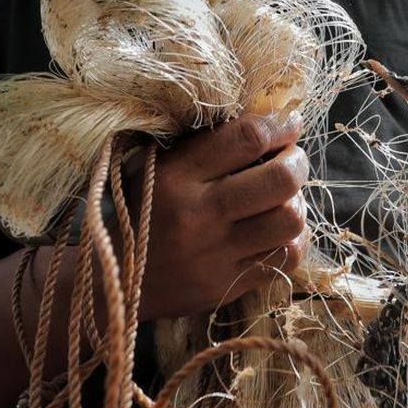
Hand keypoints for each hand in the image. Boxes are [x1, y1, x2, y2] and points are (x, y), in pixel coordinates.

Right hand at [133, 112, 309, 319]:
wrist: (110, 282)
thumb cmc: (138, 211)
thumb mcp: (156, 167)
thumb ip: (204, 146)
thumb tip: (268, 122)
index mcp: (174, 176)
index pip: (246, 138)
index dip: (280, 124)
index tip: (290, 122)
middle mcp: (198, 215)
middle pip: (280, 179)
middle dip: (297, 162)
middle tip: (291, 160)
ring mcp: (215, 254)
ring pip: (290, 220)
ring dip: (297, 203)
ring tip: (285, 199)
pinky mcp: (227, 286)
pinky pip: (286, 257)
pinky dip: (292, 239)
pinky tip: (279, 231)